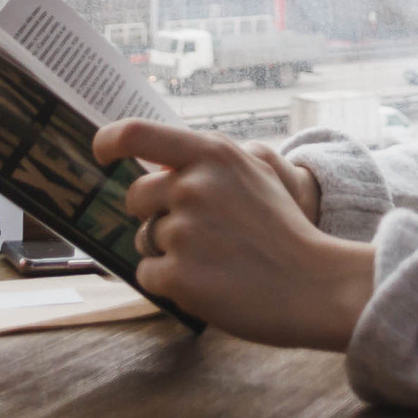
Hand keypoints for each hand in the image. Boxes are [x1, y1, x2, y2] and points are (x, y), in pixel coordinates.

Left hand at [94, 121, 372, 350]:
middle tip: (201, 234)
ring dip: (167, 252)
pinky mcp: (177, 276)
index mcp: (213, 154)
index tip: (103, 155)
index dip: (109, 141)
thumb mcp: (252, 175)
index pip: (136, 132)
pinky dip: (171, 284)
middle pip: (137, 196)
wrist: (314, 285)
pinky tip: (209, 283)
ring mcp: (183, 231)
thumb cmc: (282, 232)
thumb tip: (155, 164)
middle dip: (156, 215)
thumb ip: (206, 164)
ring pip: (144, 238)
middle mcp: (192, 186)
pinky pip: (147, 275)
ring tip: (215, 260)